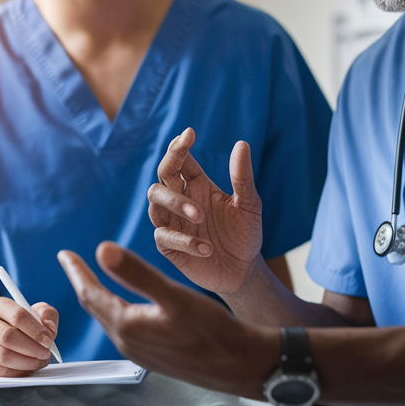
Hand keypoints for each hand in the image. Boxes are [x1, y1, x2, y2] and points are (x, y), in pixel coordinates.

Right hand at [0, 297, 58, 376]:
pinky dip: (17, 372)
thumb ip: (46, 314)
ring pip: (3, 355)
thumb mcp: (34, 312)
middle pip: (8, 336)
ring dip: (27, 362)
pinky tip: (27, 368)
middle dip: (32, 348)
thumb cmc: (17, 324)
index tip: (48, 340)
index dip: (36, 330)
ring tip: (39, 361)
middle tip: (46, 353)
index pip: (18, 315)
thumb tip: (49, 328)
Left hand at [58, 242, 275, 398]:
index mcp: (127, 325)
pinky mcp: (153, 356)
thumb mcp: (174, 295)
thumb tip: (101, 250)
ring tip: (94, 280)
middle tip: (73, 262)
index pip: (90, 294)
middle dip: (84, 283)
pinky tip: (126, 305)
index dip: (77, 271)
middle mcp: (127, 342)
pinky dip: (117, 310)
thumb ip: (136, 273)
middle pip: (96, 307)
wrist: (238, 366)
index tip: (65, 254)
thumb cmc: (211, 330)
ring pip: (110, 319)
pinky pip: (124, 330)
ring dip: (100, 297)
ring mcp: (140, 352)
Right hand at [147, 128, 264, 294]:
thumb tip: (242, 144)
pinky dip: (184, 241)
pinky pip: (163, 237)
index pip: (181, 160)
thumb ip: (242, 177)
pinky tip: (206, 248)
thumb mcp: (249, 205)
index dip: (179, 147)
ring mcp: (172, 224)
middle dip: (169, 170)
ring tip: (200, 216)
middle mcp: (180, 201)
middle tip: (189, 178)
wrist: (244, 271)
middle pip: (162, 177)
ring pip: (155, 204)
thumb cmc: (245, 234)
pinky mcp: (169, 248)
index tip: (188, 134)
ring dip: (175, 206)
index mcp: (197, 186)